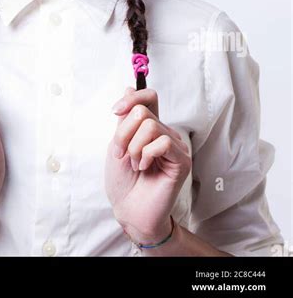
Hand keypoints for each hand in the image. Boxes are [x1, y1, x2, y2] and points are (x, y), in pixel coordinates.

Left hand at [105, 87, 190, 243]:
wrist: (128, 209)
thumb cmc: (123, 181)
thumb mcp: (117, 143)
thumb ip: (125, 118)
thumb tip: (129, 89)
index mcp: (150, 127)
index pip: (149, 97)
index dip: (132, 97)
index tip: (115, 110)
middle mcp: (165, 133)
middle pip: (142, 112)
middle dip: (124, 133)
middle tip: (122, 154)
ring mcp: (175, 146)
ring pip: (151, 126)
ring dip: (134, 147)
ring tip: (135, 164)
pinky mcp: (182, 161)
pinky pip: (163, 142)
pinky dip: (147, 154)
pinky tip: (145, 168)